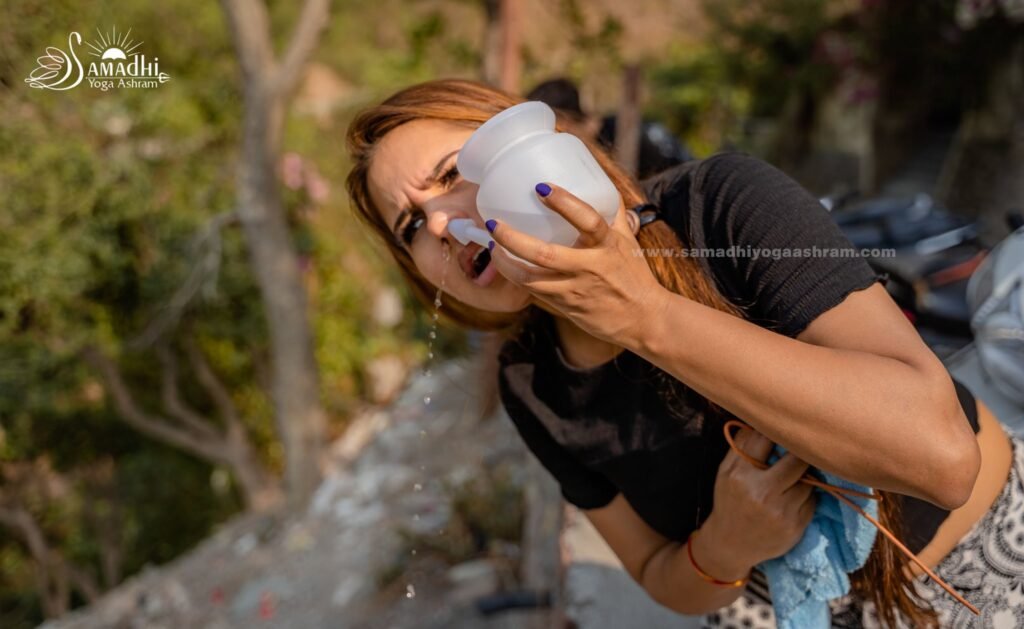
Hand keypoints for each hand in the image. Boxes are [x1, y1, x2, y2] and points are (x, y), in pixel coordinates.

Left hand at [486, 183, 668, 347]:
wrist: (644, 320)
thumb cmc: (635, 276)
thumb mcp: (628, 241)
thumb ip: (612, 213)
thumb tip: (600, 182)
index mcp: (608, 246)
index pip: (588, 219)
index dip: (564, 202)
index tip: (541, 186)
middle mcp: (590, 268)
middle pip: (544, 254)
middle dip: (512, 239)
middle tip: (493, 223)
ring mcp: (575, 290)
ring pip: (530, 279)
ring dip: (505, 263)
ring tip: (491, 246)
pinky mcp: (566, 307)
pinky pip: (534, 291)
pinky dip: (516, 277)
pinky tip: (505, 264)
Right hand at [695, 427, 816, 573]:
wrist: (730, 545)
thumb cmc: (729, 501)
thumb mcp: (726, 472)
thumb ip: (741, 446)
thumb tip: (761, 420)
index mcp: (740, 475)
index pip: (765, 440)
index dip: (779, 431)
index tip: (785, 428)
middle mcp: (761, 493)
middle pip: (797, 459)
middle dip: (801, 452)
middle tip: (802, 449)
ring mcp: (781, 512)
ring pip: (808, 481)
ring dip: (803, 477)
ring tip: (791, 480)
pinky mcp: (796, 527)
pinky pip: (812, 501)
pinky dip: (806, 497)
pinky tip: (792, 500)